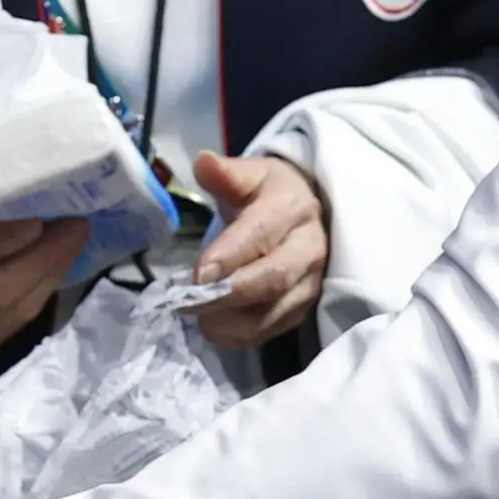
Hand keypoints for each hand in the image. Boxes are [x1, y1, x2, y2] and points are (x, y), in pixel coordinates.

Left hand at [188, 149, 327, 349]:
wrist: (310, 211)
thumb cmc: (269, 194)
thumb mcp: (250, 175)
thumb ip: (226, 173)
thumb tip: (203, 162)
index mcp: (292, 207)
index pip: (260, 235)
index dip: (227, 257)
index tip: (195, 275)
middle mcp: (309, 247)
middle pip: (272, 279)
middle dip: (227, 295)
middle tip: (187, 302)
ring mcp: (311, 281)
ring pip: (274, 311)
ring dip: (232, 321)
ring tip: (197, 318)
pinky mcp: (305, 306)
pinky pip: (275, 329)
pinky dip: (242, 336)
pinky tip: (215, 329)